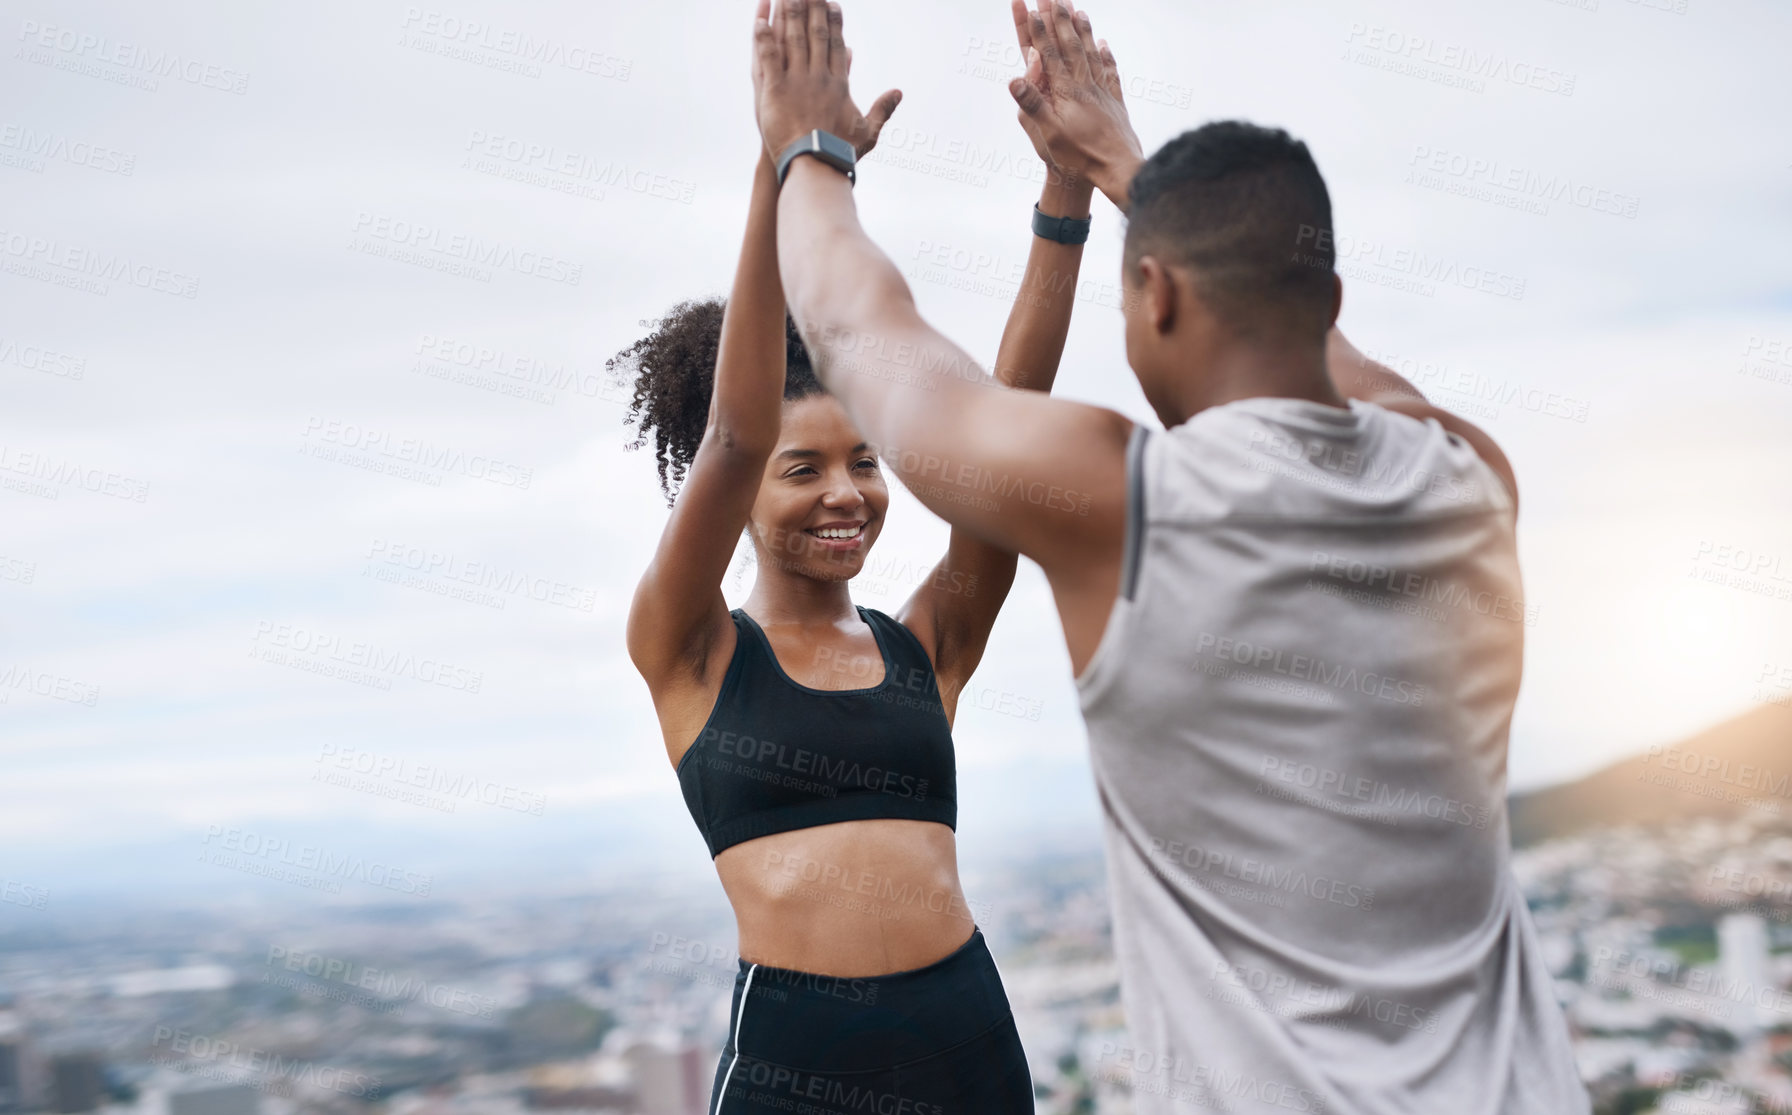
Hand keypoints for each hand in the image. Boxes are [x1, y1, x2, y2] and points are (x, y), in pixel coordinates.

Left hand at [751, 0, 901, 163]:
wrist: (815, 166)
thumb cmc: (841, 154)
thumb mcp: (868, 132)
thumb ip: (883, 109)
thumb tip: (899, 92)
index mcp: (839, 84)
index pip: (836, 45)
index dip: (833, 22)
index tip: (831, 3)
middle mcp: (819, 77)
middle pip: (816, 34)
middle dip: (812, 8)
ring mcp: (797, 81)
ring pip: (793, 39)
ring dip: (789, 13)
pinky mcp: (775, 90)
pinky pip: (768, 57)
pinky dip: (763, 37)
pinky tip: (758, 19)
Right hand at [1007, 0, 1142, 206]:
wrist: (1119, 169)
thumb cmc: (1081, 156)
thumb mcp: (1049, 134)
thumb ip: (1033, 105)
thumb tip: (1014, 79)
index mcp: (1065, 91)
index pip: (1048, 54)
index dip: (1038, 30)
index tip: (1029, 7)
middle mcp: (1084, 85)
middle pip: (1070, 45)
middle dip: (1059, 19)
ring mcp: (1101, 91)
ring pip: (1091, 53)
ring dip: (1082, 30)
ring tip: (1077, 9)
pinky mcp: (1114, 102)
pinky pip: (1109, 71)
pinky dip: (1105, 55)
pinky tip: (1104, 44)